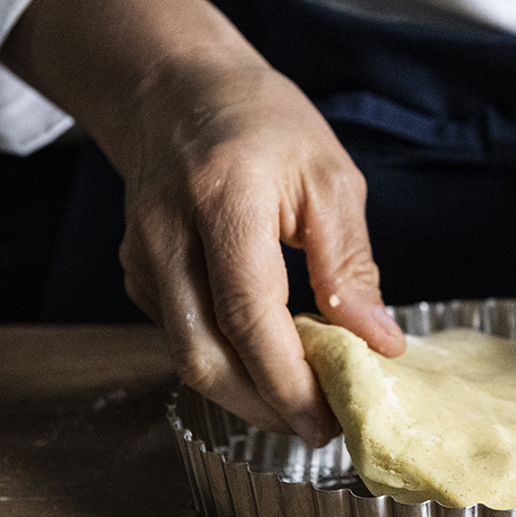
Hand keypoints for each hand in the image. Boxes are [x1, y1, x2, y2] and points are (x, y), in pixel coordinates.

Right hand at [0, 0, 403, 446]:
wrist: (177, 88)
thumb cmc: (263, 122)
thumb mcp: (330, 177)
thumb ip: (350, 265)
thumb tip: (379, 342)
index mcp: (225, 199)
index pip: (249, 314)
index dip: (289, 380)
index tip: (331, 418)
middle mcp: (167, 234)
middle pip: (204, 354)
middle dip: (265, 406)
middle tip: (321, 428)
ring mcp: (141, 256)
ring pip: (186, 356)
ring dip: (246, 393)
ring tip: (304, 403)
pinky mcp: (136, 273)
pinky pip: (179, 336)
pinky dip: (226, 361)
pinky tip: (269, 361)